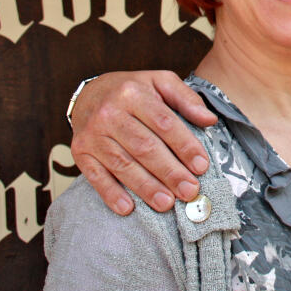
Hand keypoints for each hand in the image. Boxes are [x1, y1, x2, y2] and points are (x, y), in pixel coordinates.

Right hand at [69, 71, 217, 214]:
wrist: (89, 93)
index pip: (164, 123)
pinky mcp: (81, 152)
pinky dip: (111, 194)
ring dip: (146, 187)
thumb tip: (210, 120)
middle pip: (144, 147)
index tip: (201, 166)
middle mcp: (110, 113)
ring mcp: (93, 134)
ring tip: (167, 204)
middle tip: (189, 190)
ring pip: (123, 164)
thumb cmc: (133, 91)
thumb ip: (187, 99)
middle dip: (169, 172)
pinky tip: (128, 208)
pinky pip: (95, 176)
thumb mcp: (161, 82)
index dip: (184, 146)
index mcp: (133, 93)